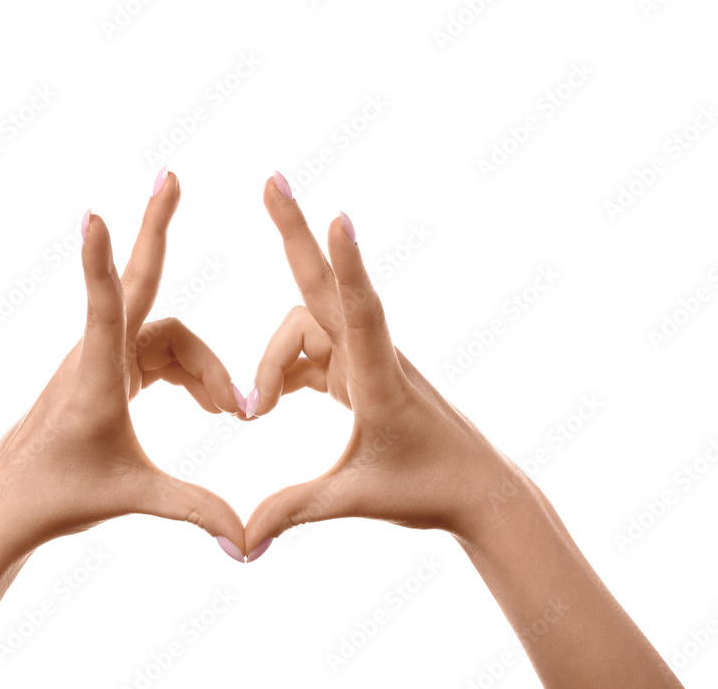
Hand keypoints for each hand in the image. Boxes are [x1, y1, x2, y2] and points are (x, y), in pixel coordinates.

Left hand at [0, 171, 246, 556]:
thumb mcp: (133, 496)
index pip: (104, 307)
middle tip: (171, 175)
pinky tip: (210, 404)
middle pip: (139, 284)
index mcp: (96, 377)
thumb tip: (244, 542)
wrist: (12, 504)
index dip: (102, 264)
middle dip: (157, 228)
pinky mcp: (105, 370)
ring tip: (235, 413)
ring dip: (204, 367)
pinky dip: (189, 372)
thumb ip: (194, 509)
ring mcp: (100, 359)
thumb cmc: (59, 495)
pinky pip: (156, 352)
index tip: (92, 217)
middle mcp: (95, 356)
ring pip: (165, 337)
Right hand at [243, 173, 511, 557]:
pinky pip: (313, 348)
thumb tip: (242, 539)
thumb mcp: (355, 499)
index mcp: (380, 381)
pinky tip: (269, 400)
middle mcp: (374, 356)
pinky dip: (285, 368)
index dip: (346, 267)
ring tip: (251, 412)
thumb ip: (294, 510)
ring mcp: (368, 357)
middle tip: (272, 179)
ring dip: (273, 363)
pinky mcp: (363, 368)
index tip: (340, 217)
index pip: (360, 313)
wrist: (475, 488)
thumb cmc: (427, 490)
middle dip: (295, 234)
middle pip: (325, 287)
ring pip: (305, 329)